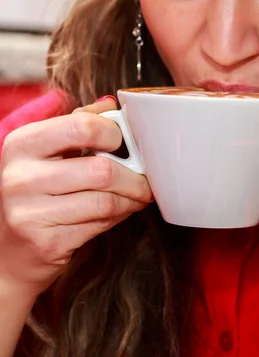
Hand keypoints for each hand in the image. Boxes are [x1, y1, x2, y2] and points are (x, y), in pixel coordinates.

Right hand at [0, 96, 152, 295]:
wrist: (11, 251)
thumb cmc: (38, 194)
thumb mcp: (47, 154)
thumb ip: (76, 126)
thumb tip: (111, 104)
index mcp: (22, 144)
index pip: (81, 126)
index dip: (115, 135)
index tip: (126, 144)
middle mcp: (20, 177)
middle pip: (101, 170)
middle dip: (135, 177)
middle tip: (146, 180)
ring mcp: (30, 212)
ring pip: (106, 201)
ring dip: (132, 199)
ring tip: (139, 196)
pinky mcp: (47, 242)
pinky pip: (101, 224)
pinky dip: (120, 217)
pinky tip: (121, 212)